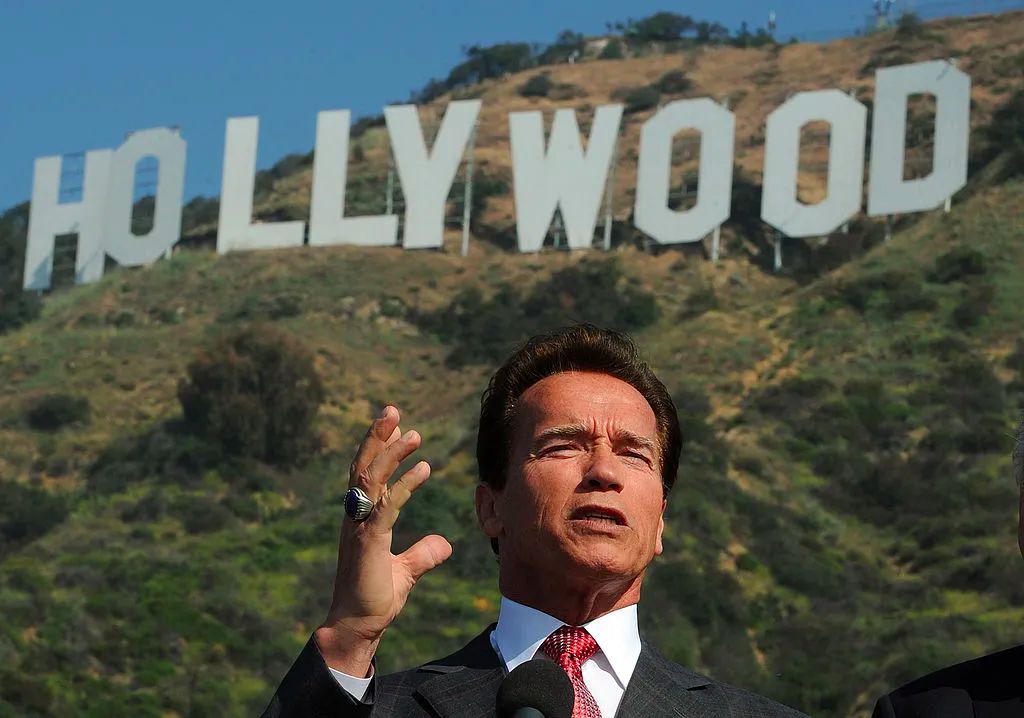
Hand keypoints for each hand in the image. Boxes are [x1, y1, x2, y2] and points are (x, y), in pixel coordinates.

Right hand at [315, 405, 452, 675]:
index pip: (367, 475)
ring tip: (412, 432)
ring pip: (370, 479)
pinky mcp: (369, 541)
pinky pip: (387, 505)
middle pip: (363, 467)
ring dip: (390, 452)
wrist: (357, 626)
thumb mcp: (406, 571)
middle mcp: (356, 518)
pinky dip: (404, 485)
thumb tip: (444, 543)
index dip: (380, 448)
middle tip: (392, 410)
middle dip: (377, 437)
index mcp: (361, 519)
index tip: (397, 426)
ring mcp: (360, 527)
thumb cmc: (374, 598)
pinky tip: (423, 469)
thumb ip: (423, 554)